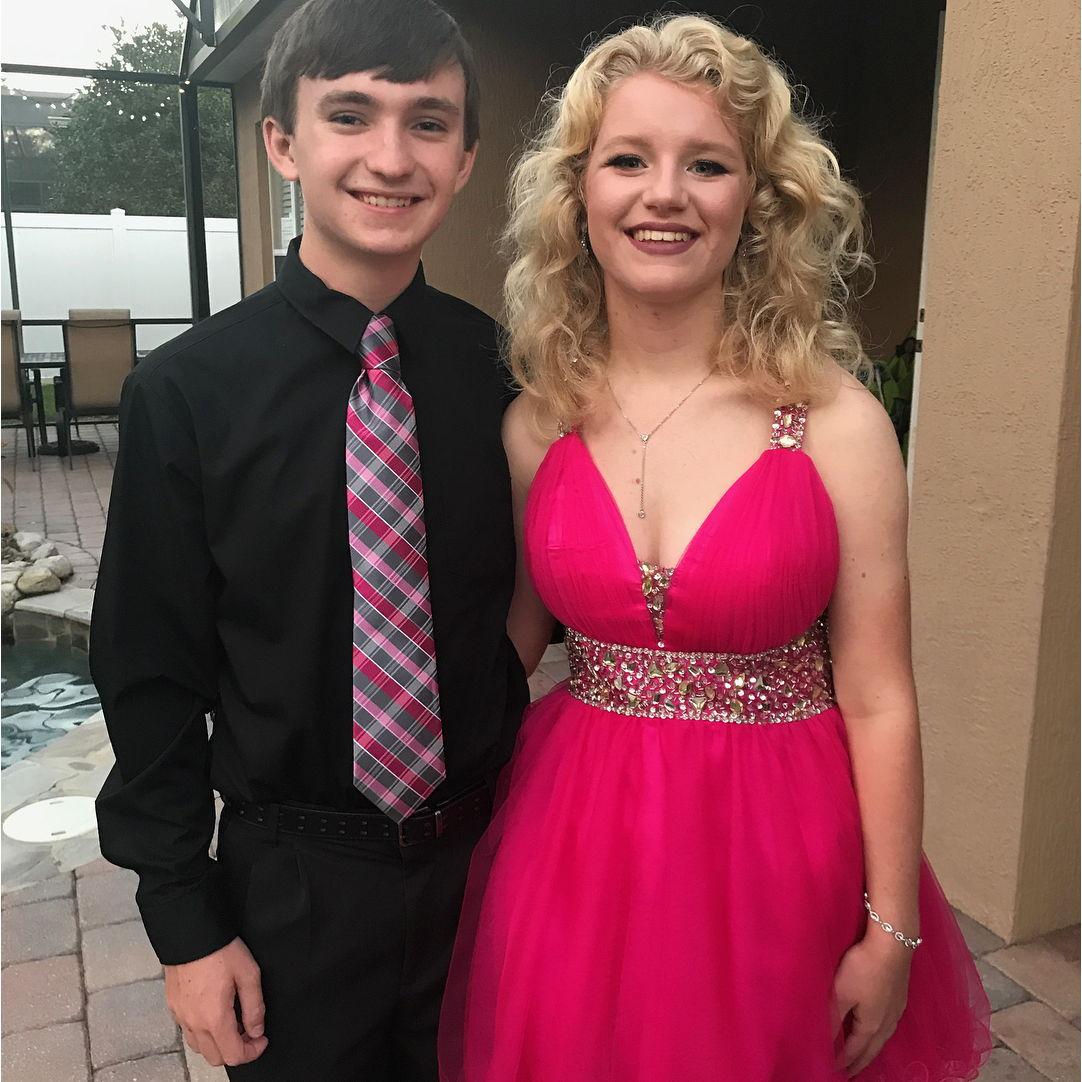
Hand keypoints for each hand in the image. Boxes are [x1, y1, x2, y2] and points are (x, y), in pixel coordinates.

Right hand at [164, 937, 267, 1067]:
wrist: (189, 932)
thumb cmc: (220, 950)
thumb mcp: (248, 973)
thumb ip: (254, 1007)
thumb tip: (256, 1031)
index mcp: (214, 1018)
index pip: (233, 1055)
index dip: (252, 1052)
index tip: (262, 1038)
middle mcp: (194, 1024)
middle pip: (216, 1057)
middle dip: (236, 1050)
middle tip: (249, 1029)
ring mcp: (180, 1017)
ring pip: (200, 1048)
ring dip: (218, 1043)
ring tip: (233, 1020)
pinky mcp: (173, 1007)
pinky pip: (188, 1032)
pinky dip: (204, 1032)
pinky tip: (214, 1011)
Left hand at [831, 933, 911, 1076]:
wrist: (893, 944)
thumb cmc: (864, 968)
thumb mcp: (842, 993)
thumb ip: (832, 1016)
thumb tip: (823, 1038)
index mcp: (872, 1025)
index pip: (855, 1050)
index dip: (843, 1061)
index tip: (834, 1070)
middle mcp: (887, 1023)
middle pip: (872, 1049)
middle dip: (859, 1061)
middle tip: (849, 1072)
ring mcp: (896, 1010)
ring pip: (881, 1038)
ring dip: (869, 1049)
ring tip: (861, 1054)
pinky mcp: (899, 998)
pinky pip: (887, 1026)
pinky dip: (877, 1035)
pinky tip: (874, 1028)